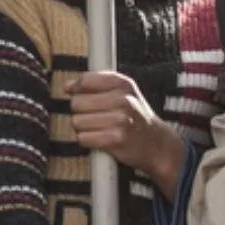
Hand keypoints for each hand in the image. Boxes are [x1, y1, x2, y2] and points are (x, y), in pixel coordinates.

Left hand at [69, 71, 186, 199]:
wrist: (157, 143)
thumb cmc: (136, 116)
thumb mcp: (125, 91)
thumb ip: (96, 84)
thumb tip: (68, 86)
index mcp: (123, 84)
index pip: (85, 81)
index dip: (76, 89)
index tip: (78, 94)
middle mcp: (123, 100)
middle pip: (77, 103)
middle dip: (81, 111)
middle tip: (96, 116)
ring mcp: (120, 120)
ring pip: (77, 122)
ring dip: (84, 128)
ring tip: (99, 128)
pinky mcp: (115, 140)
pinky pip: (83, 138)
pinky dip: (88, 140)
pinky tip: (100, 138)